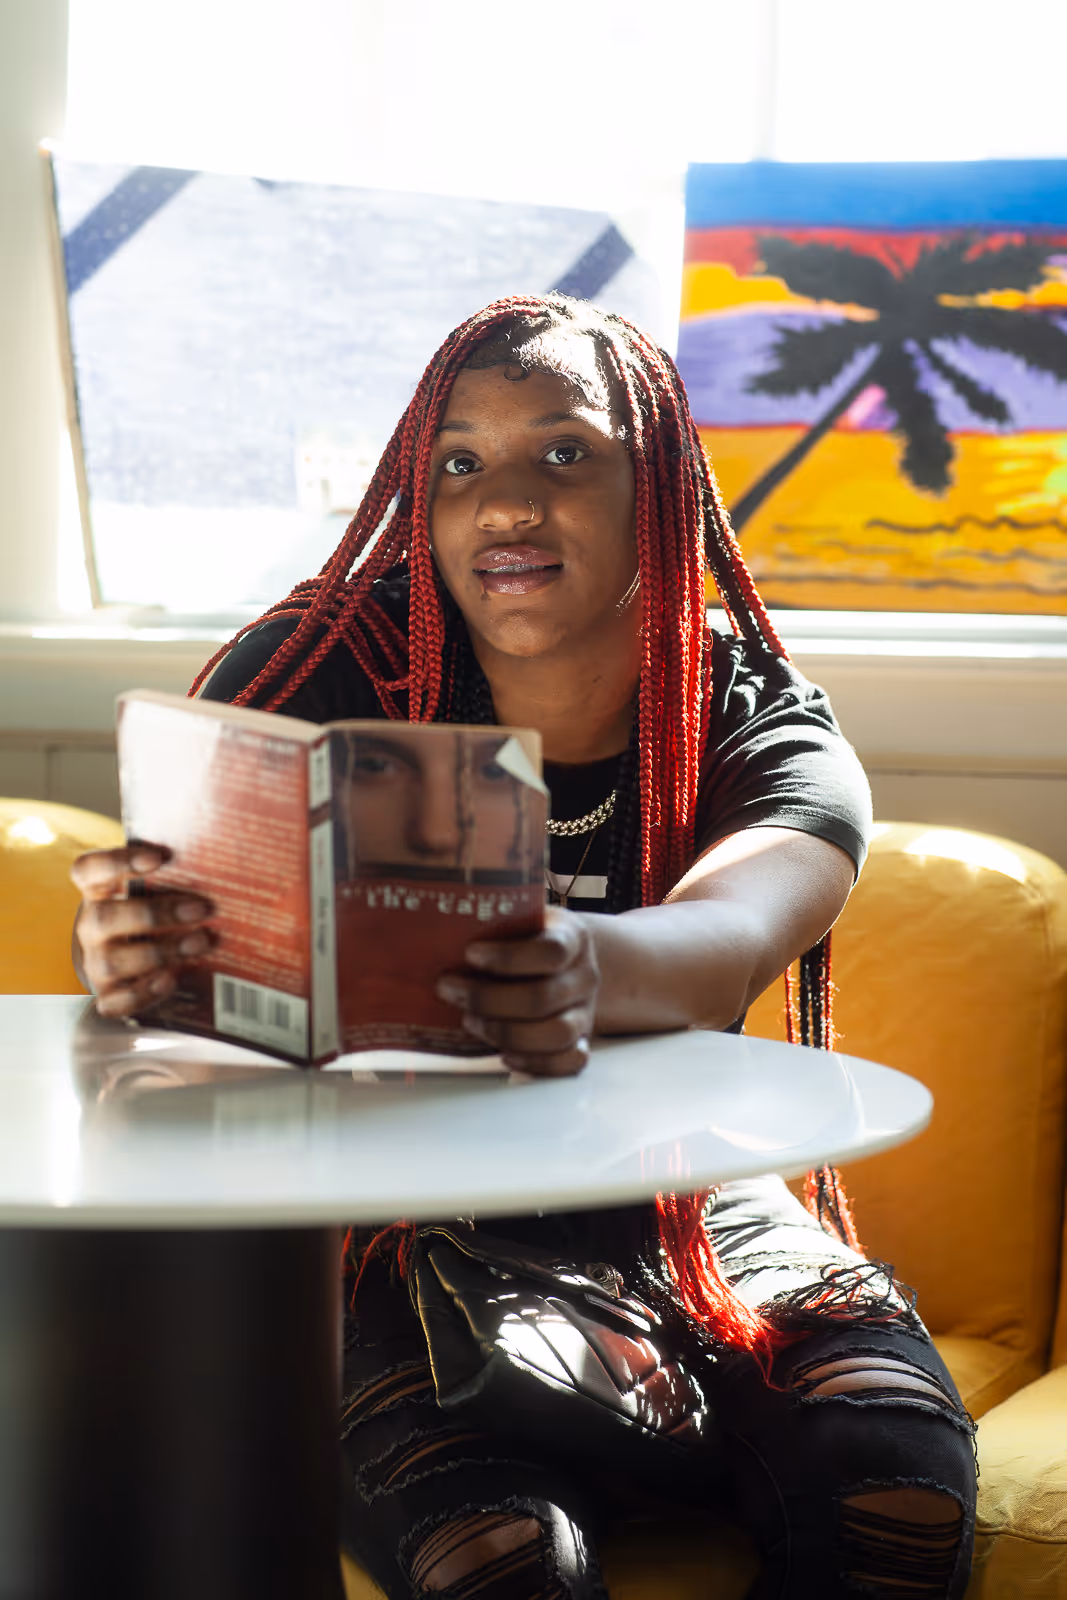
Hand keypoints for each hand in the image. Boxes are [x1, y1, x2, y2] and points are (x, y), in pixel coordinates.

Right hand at [70, 845, 214, 1017]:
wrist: (138, 959)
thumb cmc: (156, 914)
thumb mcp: (158, 892)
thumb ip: (177, 879)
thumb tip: (228, 867)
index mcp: (98, 891)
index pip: (89, 870)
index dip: (117, 862)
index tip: (158, 857)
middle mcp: (91, 926)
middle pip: (104, 918)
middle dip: (155, 914)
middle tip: (202, 908)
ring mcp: (96, 962)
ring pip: (111, 961)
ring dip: (159, 952)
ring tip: (201, 943)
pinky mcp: (109, 996)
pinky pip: (115, 1002)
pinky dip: (143, 992)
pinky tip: (171, 980)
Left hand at [436, 908, 598, 1076]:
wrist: (567, 960)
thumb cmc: (531, 939)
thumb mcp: (520, 919)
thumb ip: (494, 925)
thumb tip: (440, 936)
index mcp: (573, 939)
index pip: (550, 952)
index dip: (508, 957)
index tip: (470, 953)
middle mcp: (584, 977)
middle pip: (542, 998)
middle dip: (487, 999)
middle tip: (450, 990)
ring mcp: (584, 1013)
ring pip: (557, 1034)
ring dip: (504, 1032)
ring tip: (470, 1020)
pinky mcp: (579, 1042)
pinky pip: (569, 1063)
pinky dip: (535, 1064)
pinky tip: (503, 1055)